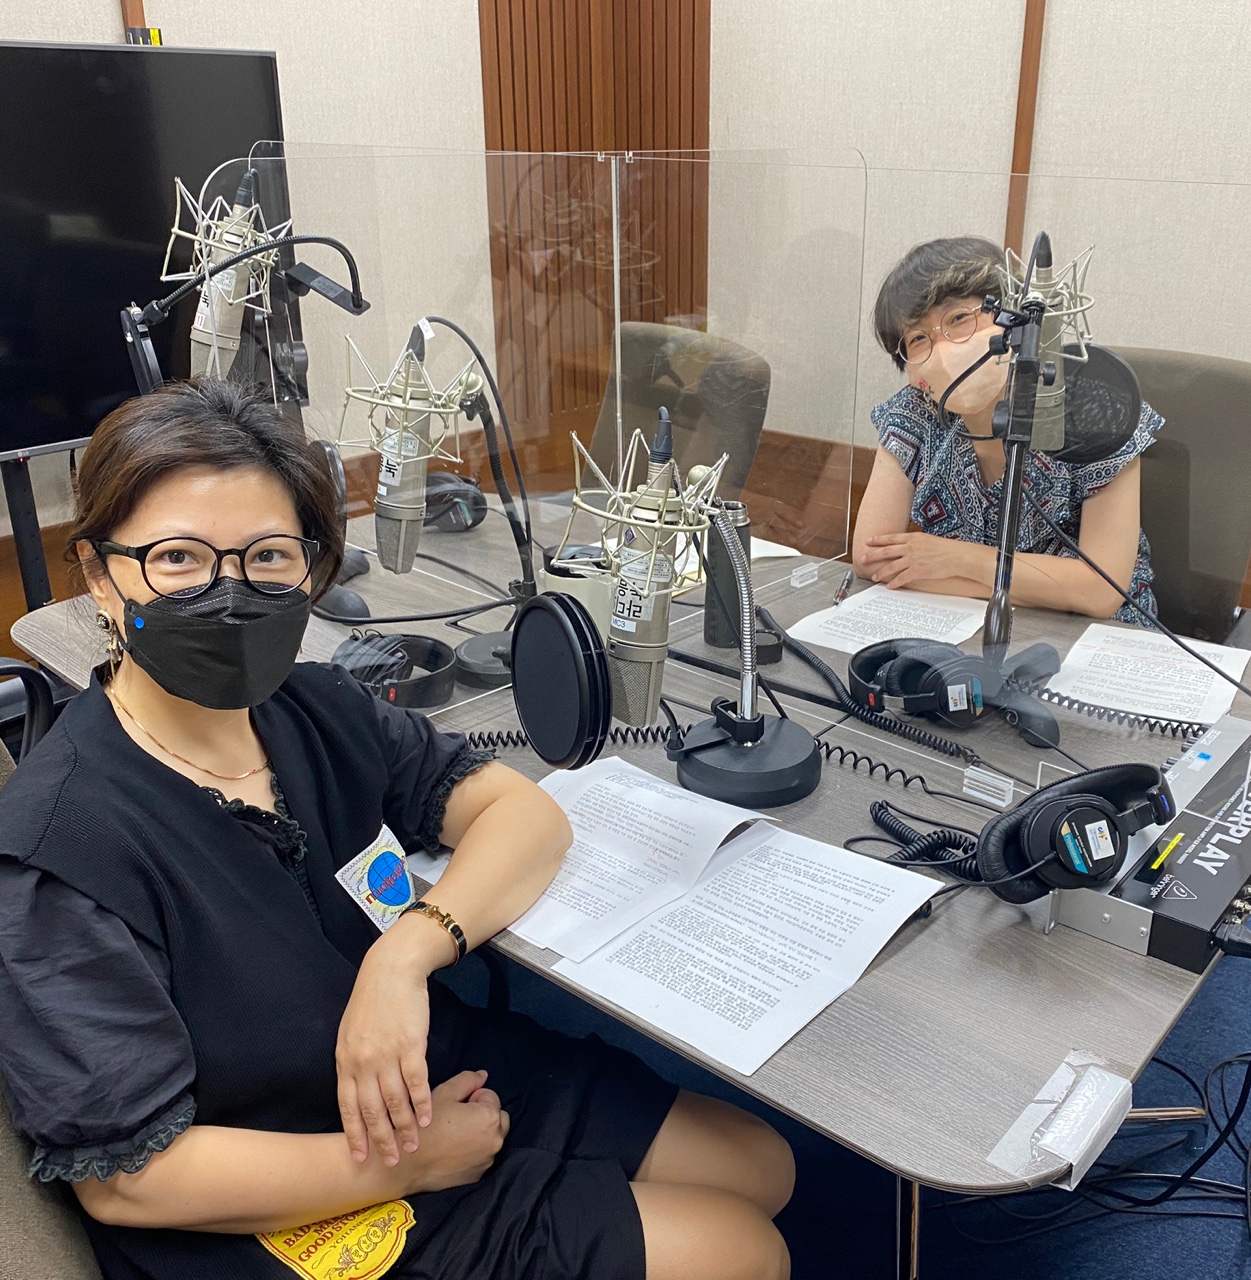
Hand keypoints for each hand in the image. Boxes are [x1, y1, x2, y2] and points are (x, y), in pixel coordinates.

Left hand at [336, 918, 449, 1166]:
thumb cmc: (372, 1000)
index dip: (355, 1133)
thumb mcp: (351, 1033)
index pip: (347, 1107)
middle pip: (372, 1111)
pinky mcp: (411, 1046)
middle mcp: (363, 1063)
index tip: (360, 1157)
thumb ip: (354, 1062)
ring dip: (405, 1127)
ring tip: (412, 1145)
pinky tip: (428, 1118)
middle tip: (390, 1161)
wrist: (392, 970)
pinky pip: (417, 1082)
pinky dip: (423, 1103)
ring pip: (396, 1101)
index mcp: (345, 1061)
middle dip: (381, 1139)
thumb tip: (358, 1089)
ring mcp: (387, 1055)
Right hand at [394, 1071, 509, 1195]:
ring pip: (491, 1138)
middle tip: (458, 1117)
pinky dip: (474, 1150)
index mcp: (490, 1117)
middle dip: (483, 1113)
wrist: (408, 1165)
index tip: (456, 1105)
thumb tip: (483, 1075)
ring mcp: (487, 1160)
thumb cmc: (426, 1125)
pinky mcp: (478, 1175)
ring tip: (454, 1133)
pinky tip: (453, 1150)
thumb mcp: (445, 1093)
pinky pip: (483, 1156)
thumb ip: (468, 1080)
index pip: (491, 1096)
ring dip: (481, 1132)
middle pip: (498, 1118)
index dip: (473, 1096)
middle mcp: (495, 1140)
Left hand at [860, 532, 986, 589]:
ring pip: (891, 566)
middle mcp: (910, 547)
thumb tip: (908, 547)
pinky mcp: (918, 571)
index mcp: (913, 538)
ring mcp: (913, 559)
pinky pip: (902, 578)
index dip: (878, 540)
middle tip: (862, 558)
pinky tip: (889, 586)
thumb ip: (916, 543)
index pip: (891, 538)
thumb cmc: (947, 548)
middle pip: (886, 551)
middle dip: (872, 555)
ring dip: (881, 572)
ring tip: (874, 576)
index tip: (868, 541)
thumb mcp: (929, 540)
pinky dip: (894, 582)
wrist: (958, 556)